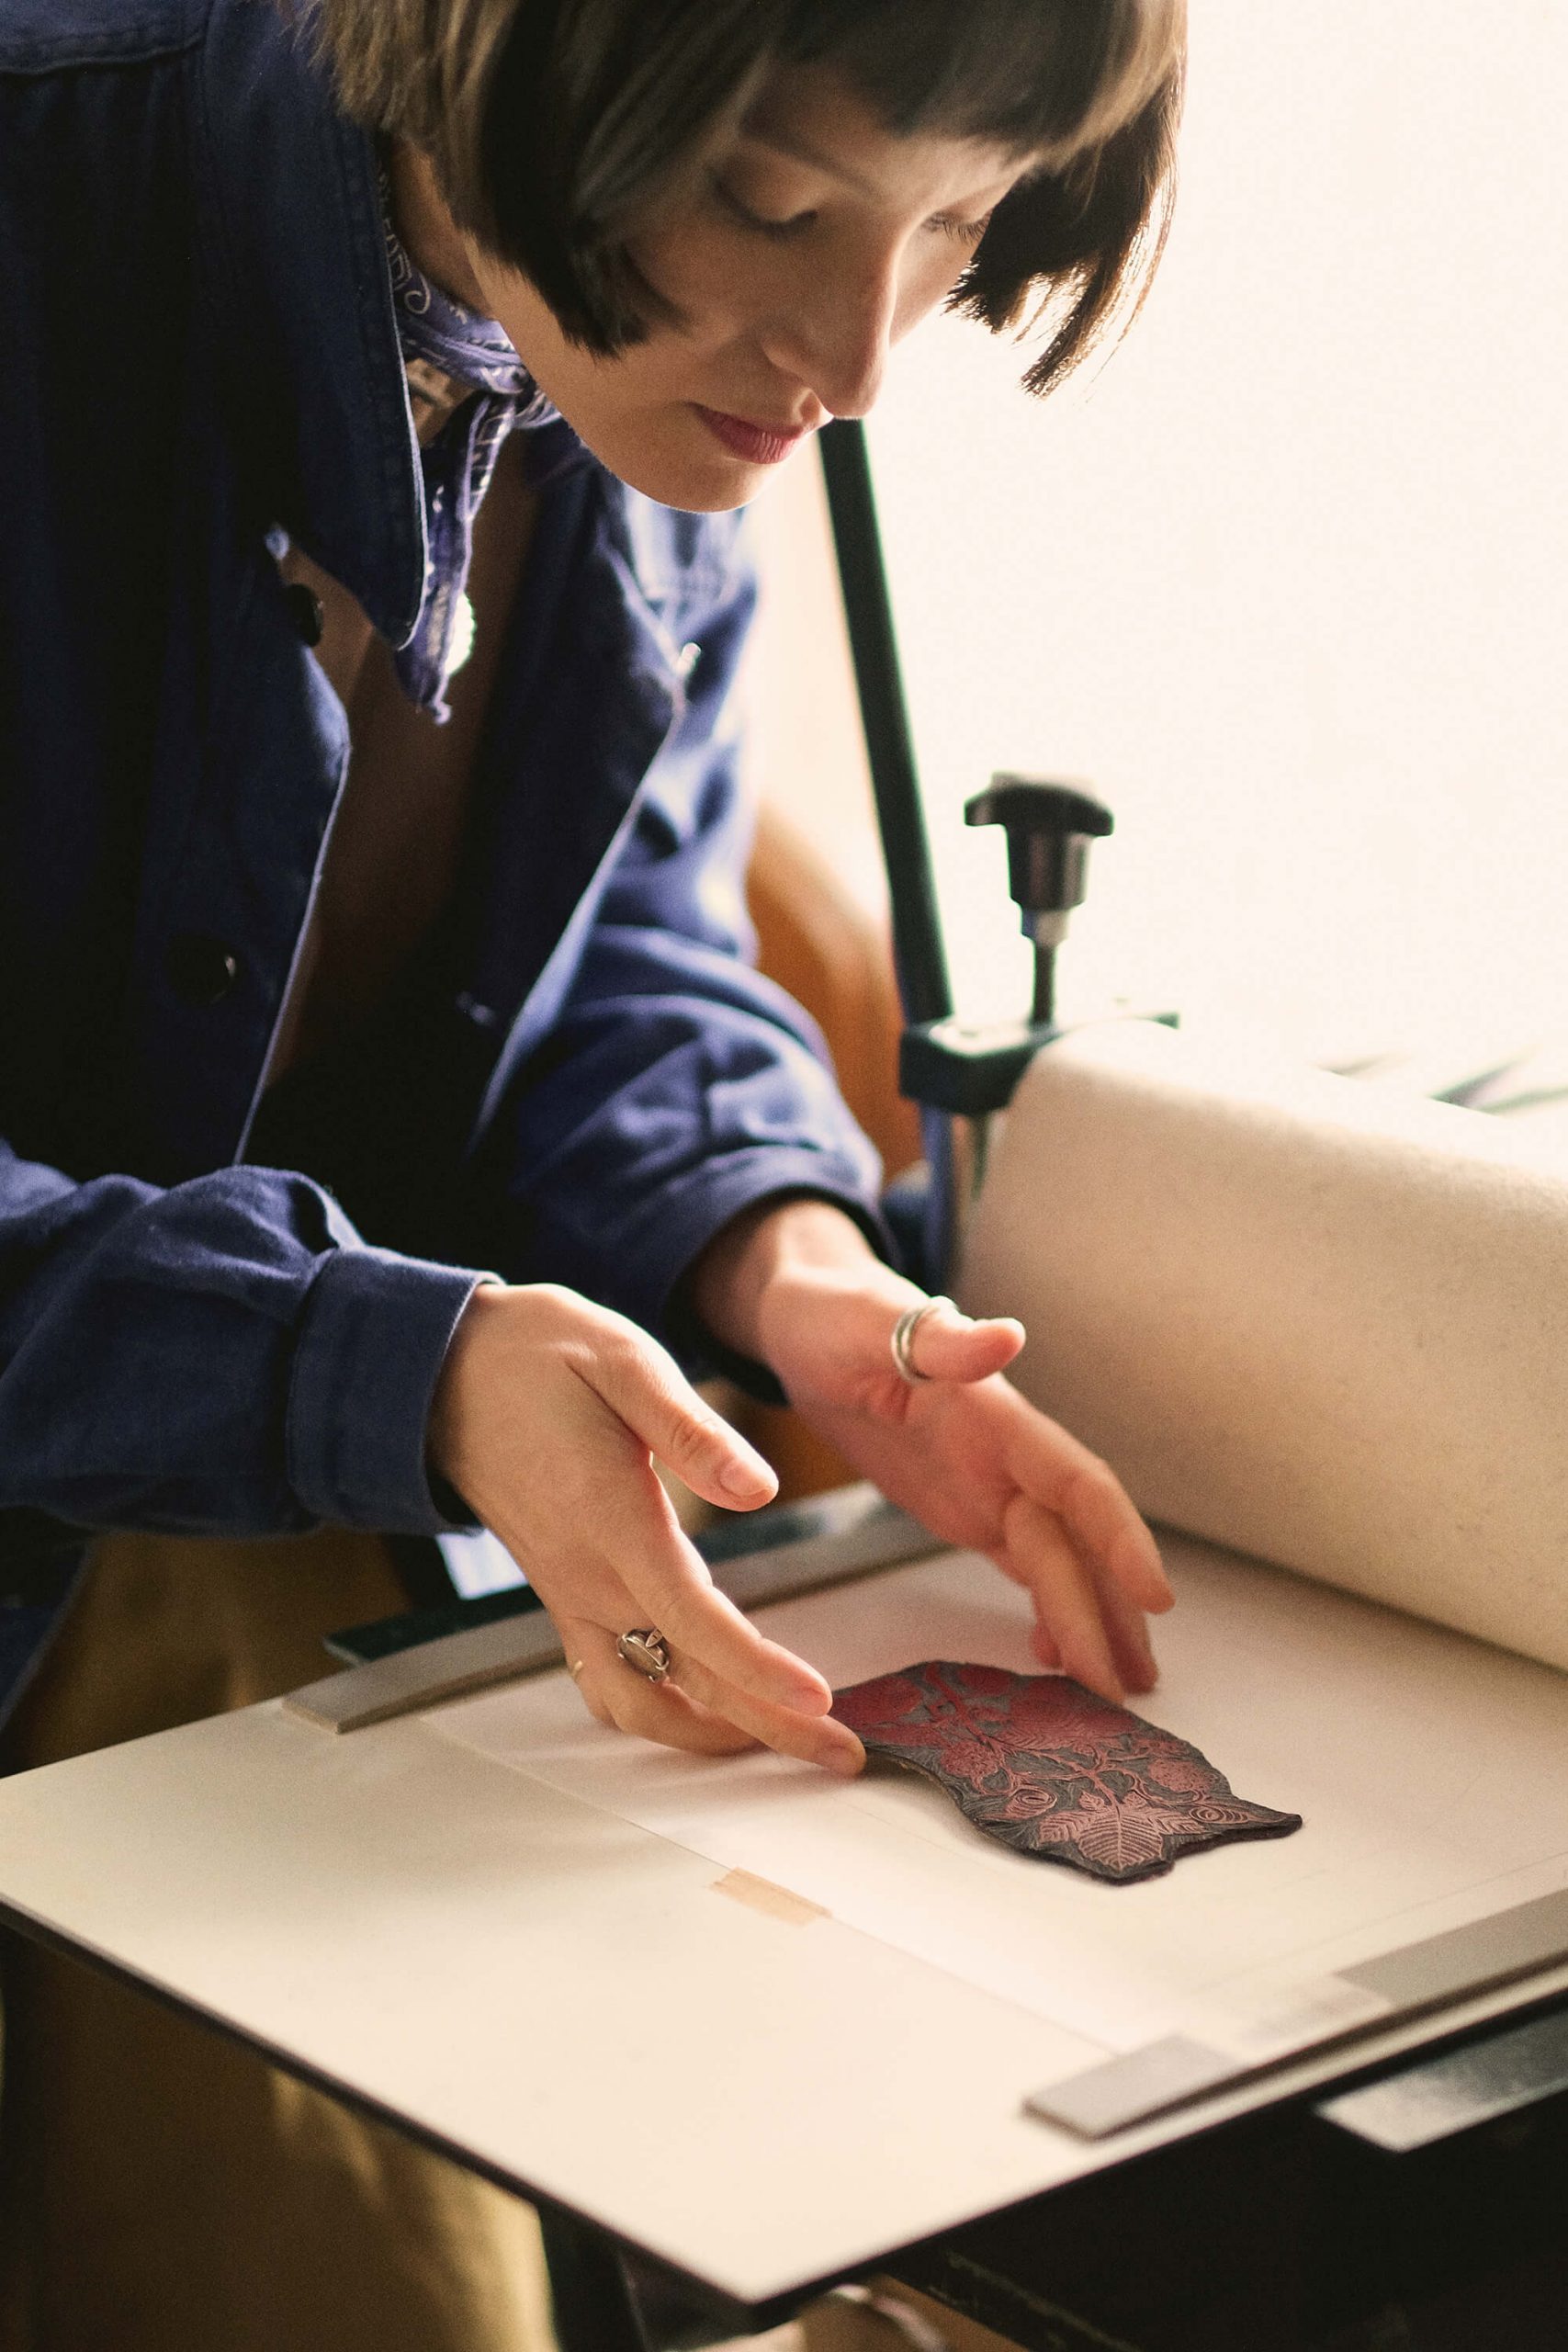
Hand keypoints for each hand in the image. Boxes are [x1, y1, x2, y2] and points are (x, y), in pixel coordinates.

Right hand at [428, 1284, 864, 1772]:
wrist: (449, 1373)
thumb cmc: (542, 1355)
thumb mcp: (625, 1361)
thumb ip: (693, 1431)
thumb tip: (757, 1488)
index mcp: (611, 1519)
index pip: (692, 1620)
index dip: (757, 1669)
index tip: (817, 1699)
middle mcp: (588, 1575)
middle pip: (684, 1680)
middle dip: (767, 1725)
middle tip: (842, 1752)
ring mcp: (571, 1594)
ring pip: (641, 1701)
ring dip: (714, 1734)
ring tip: (788, 1739)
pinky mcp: (566, 1595)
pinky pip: (610, 1682)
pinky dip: (663, 1714)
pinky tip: (708, 1714)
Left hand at [692, 1204, 1172, 1702]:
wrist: (805, 1317)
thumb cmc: (834, 1314)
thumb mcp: (872, 1323)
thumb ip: (941, 1342)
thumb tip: (1009, 1336)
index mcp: (996, 1416)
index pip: (1079, 1482)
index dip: (1121, 1539)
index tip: (1160, 1597)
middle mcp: (1006, 1456)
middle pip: (1070, 1544)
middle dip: (1106, 1613)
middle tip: (1132, 1692)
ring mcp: (987, 1484)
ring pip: (1056, 1562)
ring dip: (1092, 1621)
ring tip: (1119, 1690)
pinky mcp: (962, 1504)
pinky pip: (1021, 1565)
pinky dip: (1044, 1611)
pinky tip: (1053, 1658)